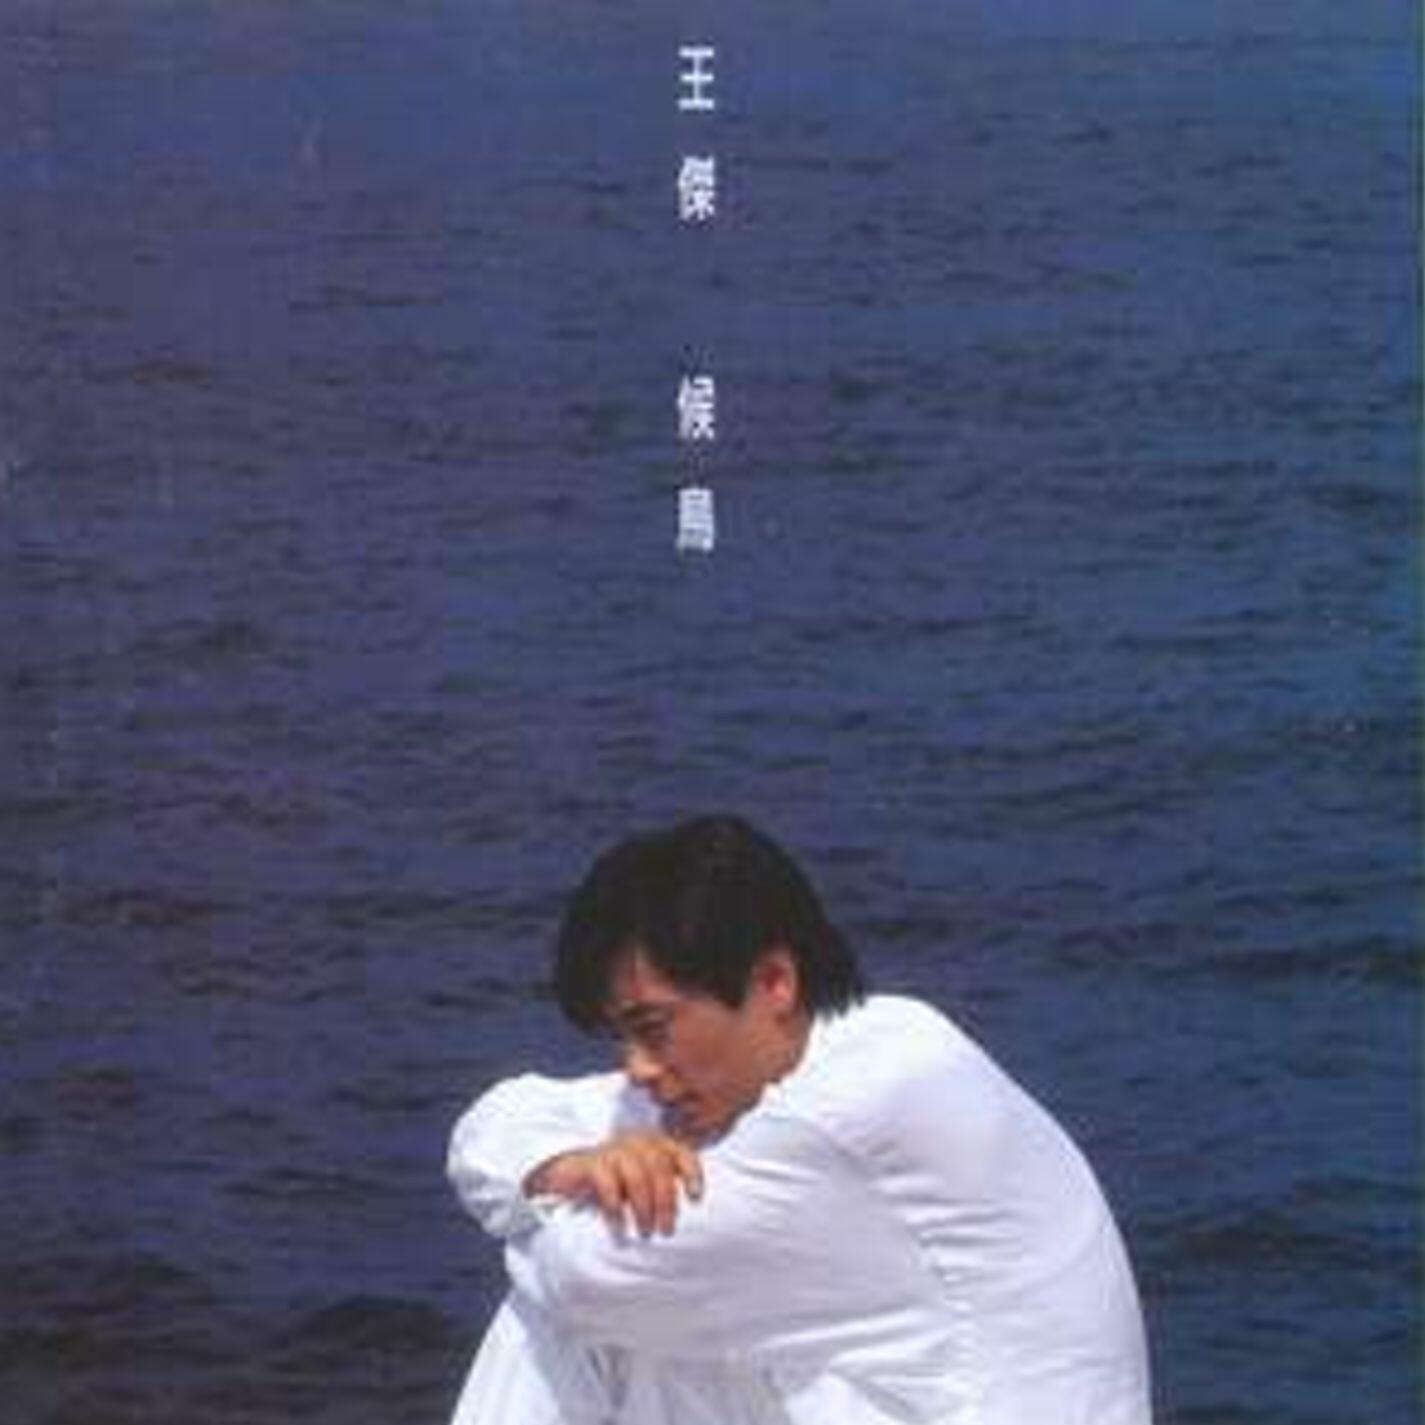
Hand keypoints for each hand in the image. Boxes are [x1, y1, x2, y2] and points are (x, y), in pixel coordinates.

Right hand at [524, 1131, 703, 1237]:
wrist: (570, 1176)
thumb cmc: (617, 1183)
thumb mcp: (644, 1183)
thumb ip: (663, 1187)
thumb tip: (688, 1215)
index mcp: (655, 1145)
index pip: (680, 1152)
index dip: (692, 1173)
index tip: (695, 1199)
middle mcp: (636, 1143)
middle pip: (659, 1167)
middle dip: (666, 1201)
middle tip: (665, 1230)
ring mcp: (612, 1151)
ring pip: (637, 1174)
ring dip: (644, 1207)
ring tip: (644, 1232)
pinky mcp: (590, 1164)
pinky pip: (607, 1183)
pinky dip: (616, 1207)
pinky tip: (619, 1226)